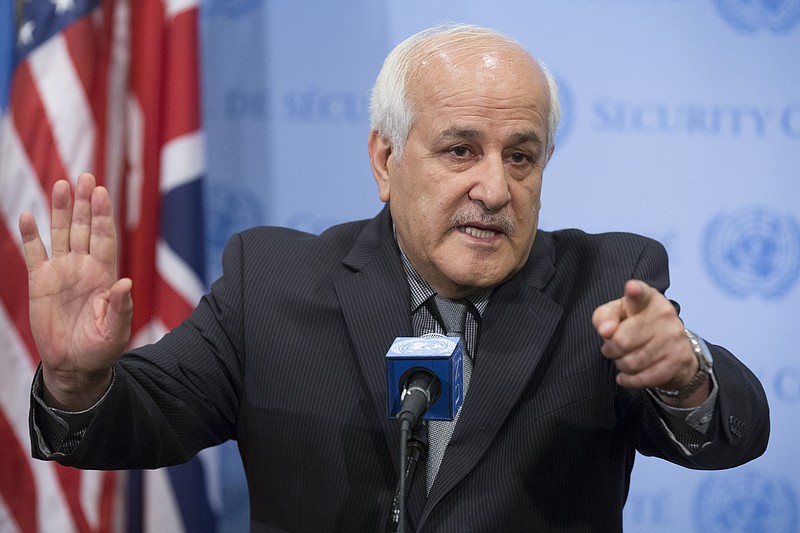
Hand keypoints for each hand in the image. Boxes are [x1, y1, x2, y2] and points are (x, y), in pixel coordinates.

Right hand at [19, 173, 131, 409]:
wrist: (74, 364)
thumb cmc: (101, 348)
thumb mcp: (115, 330)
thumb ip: (121, 307)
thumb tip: (125, 282)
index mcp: (104, 275)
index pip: (105, 238)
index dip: (103, 216)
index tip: (101, 192)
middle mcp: (84, 267)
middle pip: (85, 228)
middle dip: (84, 203)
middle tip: (85, 176)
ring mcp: (61, 271)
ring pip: (61, 233)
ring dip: (61, 210)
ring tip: (61, 184)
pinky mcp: (40, 281)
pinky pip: (34, 253)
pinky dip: (31, 235)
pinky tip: (28, 215)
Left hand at [592, 280, 708, 406]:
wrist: (673, 347)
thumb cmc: (637, 325)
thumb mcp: (617, 314)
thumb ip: (604, 317)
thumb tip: (605, 330)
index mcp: (647, 299)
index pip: (641, 294)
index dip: (635, 291)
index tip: (631, 288)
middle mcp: (664, 315)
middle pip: (622, 340)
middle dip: (610, 349)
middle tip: (611, 348)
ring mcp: (674, 338)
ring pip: (632, 362)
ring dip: (620, 364)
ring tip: (623, 359)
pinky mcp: (679, 360)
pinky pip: (645, 378)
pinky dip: (630, 380)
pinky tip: (626, 375)